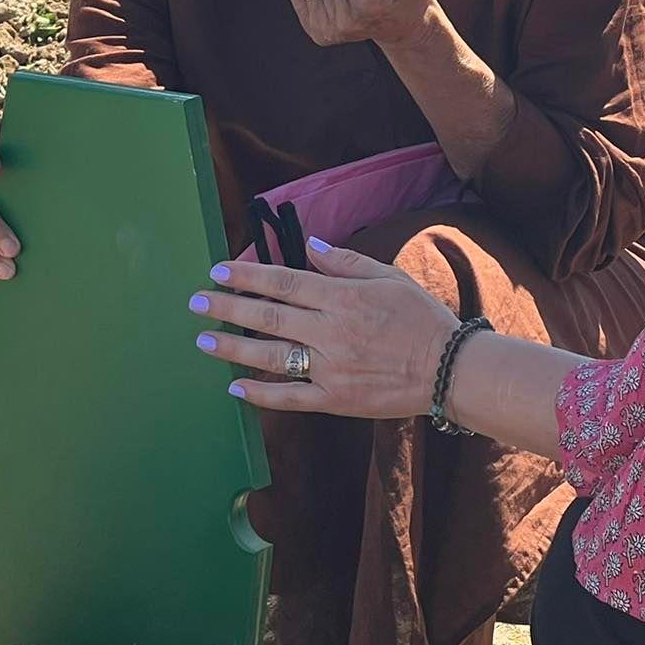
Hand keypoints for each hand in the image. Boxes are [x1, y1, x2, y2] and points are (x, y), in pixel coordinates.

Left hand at [189, 243, 458, 417]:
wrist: (449, 369)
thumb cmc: (421, 318)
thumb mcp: (388, 277)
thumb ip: (345, 261)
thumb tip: (309, 245)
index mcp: (343, 297)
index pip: (284, 282)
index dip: (248, 275)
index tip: (219, 270)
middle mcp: (331, 331)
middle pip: (269, 316)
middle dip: (228, 308)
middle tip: (196, 302)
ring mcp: (331, 368)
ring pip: (271, 356)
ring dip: (233, 348)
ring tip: (203, 341)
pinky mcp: (335, 399)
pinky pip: (290, 397)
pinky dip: (261, 394)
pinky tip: (235, 387)